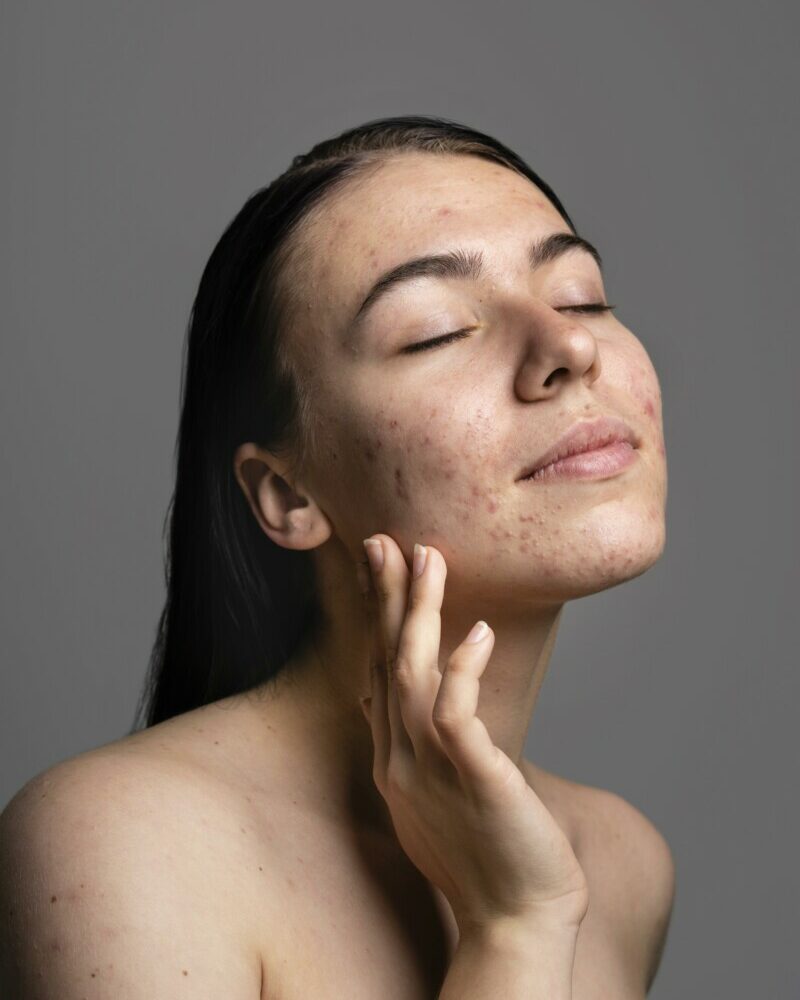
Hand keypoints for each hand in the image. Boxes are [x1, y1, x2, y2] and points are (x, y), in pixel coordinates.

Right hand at [358, 534, 589, 936]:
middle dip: (384, 597)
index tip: (378, 566)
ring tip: (429, 558)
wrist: (514, 919)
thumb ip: (419, 744)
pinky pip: (457, 716)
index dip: (377, 616)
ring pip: (413, 675)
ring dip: (419, 614)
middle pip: (385, 661)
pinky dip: (464, 670)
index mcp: (394, 757)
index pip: (377, 670)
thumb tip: (408, 701)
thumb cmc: (485, 853)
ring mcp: (430, 770)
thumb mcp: (435, 793)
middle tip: (381, 539)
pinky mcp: (472, 781)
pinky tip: (481, 632)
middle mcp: (400, 758)